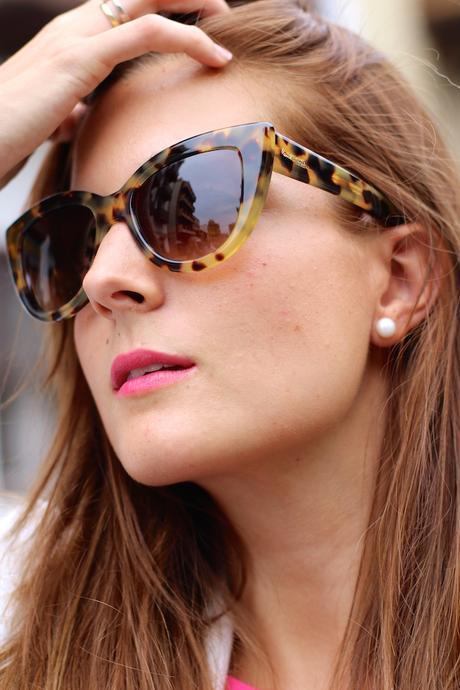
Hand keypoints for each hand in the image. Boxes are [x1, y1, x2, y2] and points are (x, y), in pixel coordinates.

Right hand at [0, 0, 231, 188]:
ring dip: (194, 11)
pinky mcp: (80, 58)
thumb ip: (69, 108)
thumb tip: (80, 119)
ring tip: (226, 36)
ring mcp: (77, 36)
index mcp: (71, 38)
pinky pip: (147, 34)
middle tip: (221, 13)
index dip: (164, 13)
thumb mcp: (49, 115)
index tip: (199, 32)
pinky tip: (216, 57)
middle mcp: (75, 26)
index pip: (125, 10)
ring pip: (149, 3)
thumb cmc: (9, 130)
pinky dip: (188, 39)